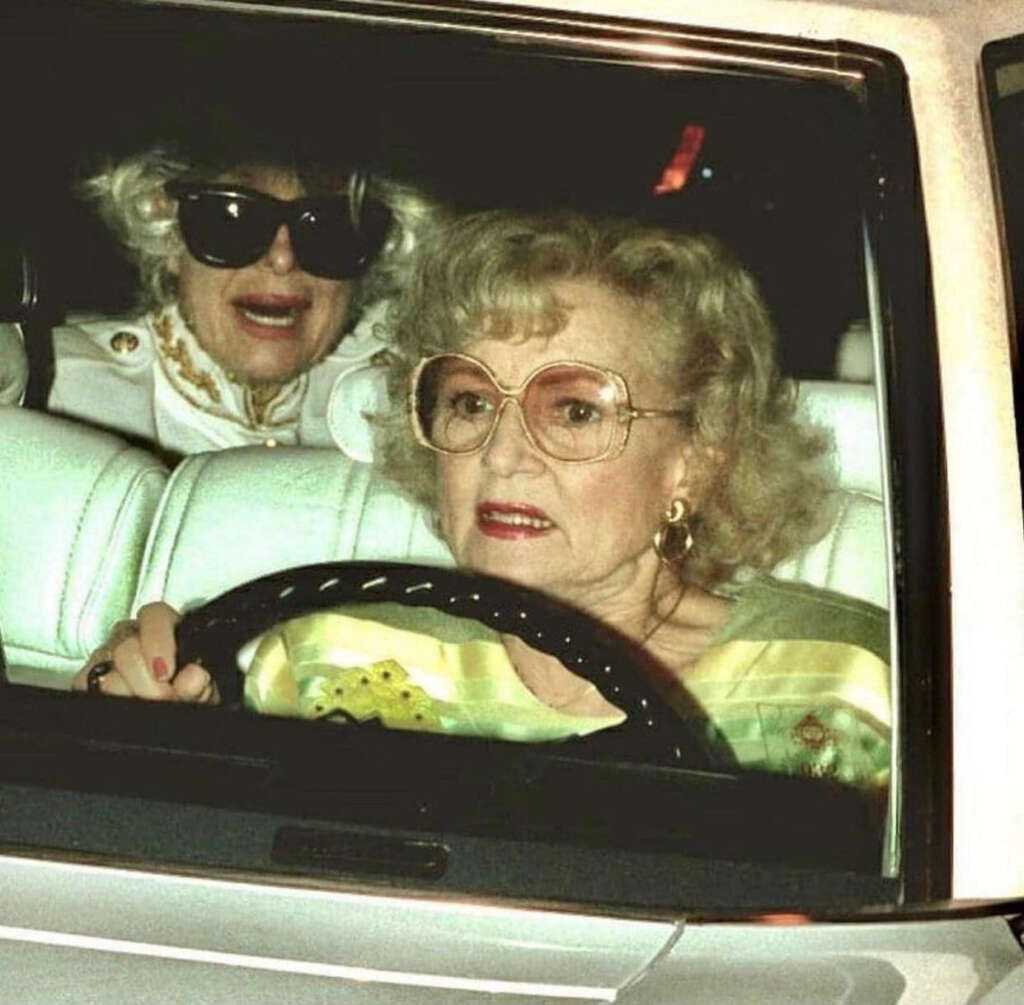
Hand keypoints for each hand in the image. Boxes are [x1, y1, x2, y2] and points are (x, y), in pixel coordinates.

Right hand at [71, 602, 219, 703]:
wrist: (171, 714)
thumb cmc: (187, 694)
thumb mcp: (201, 689)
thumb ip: (200, 683)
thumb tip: (193, 677)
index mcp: (165, 628)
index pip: (154, 615)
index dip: (158, 641)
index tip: (166, 672)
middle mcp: (132, 636)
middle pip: (126, 646)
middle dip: (145, 680)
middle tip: (163, 698)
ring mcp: (105, 656)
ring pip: (105, 670)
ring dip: (127, 694)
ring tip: (146, 705)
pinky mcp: (85, 679)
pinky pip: (85, 685)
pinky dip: (106, 701)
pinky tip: (125, 705)